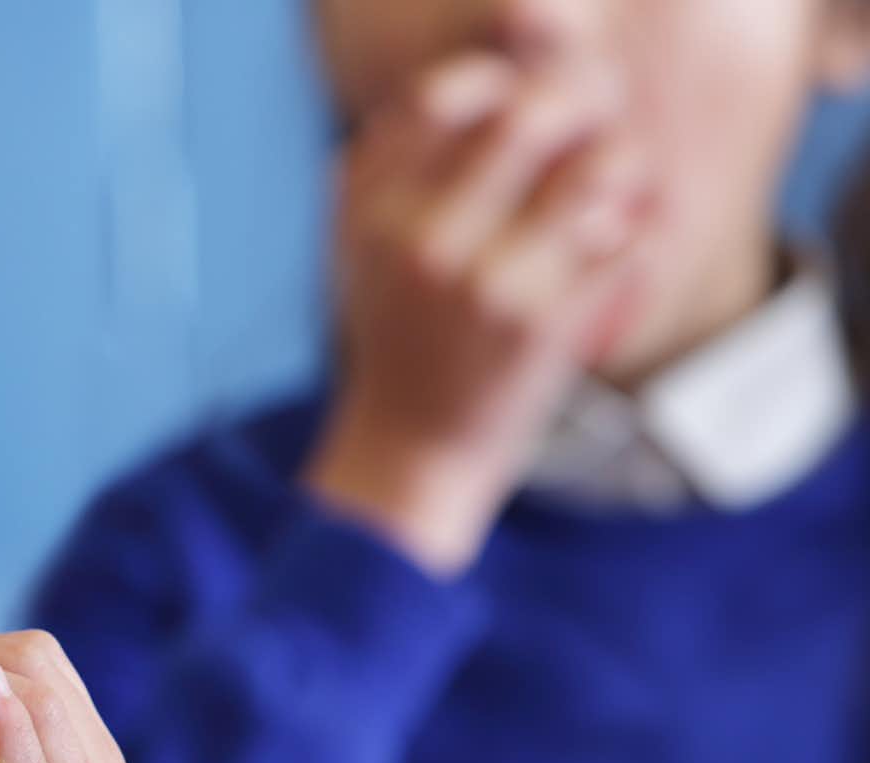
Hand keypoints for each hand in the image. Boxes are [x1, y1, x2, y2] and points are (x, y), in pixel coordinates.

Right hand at [310, 53, 656, 577]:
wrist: (410, 448)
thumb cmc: (400, 335)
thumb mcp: (363, 250)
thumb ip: (391, 167)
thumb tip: (473, 87)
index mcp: (373, 214)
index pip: (441, 97)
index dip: (496, 82)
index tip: (513, 103)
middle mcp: (422, 241)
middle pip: (532, 117)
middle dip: (582, 105)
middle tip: (594, 122)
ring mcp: (487, 283)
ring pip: (601, 169)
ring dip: (621, 172)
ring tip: (606, 197)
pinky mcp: (546, 325)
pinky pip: (628, 239)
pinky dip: (631, 241)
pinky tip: (607, 262)